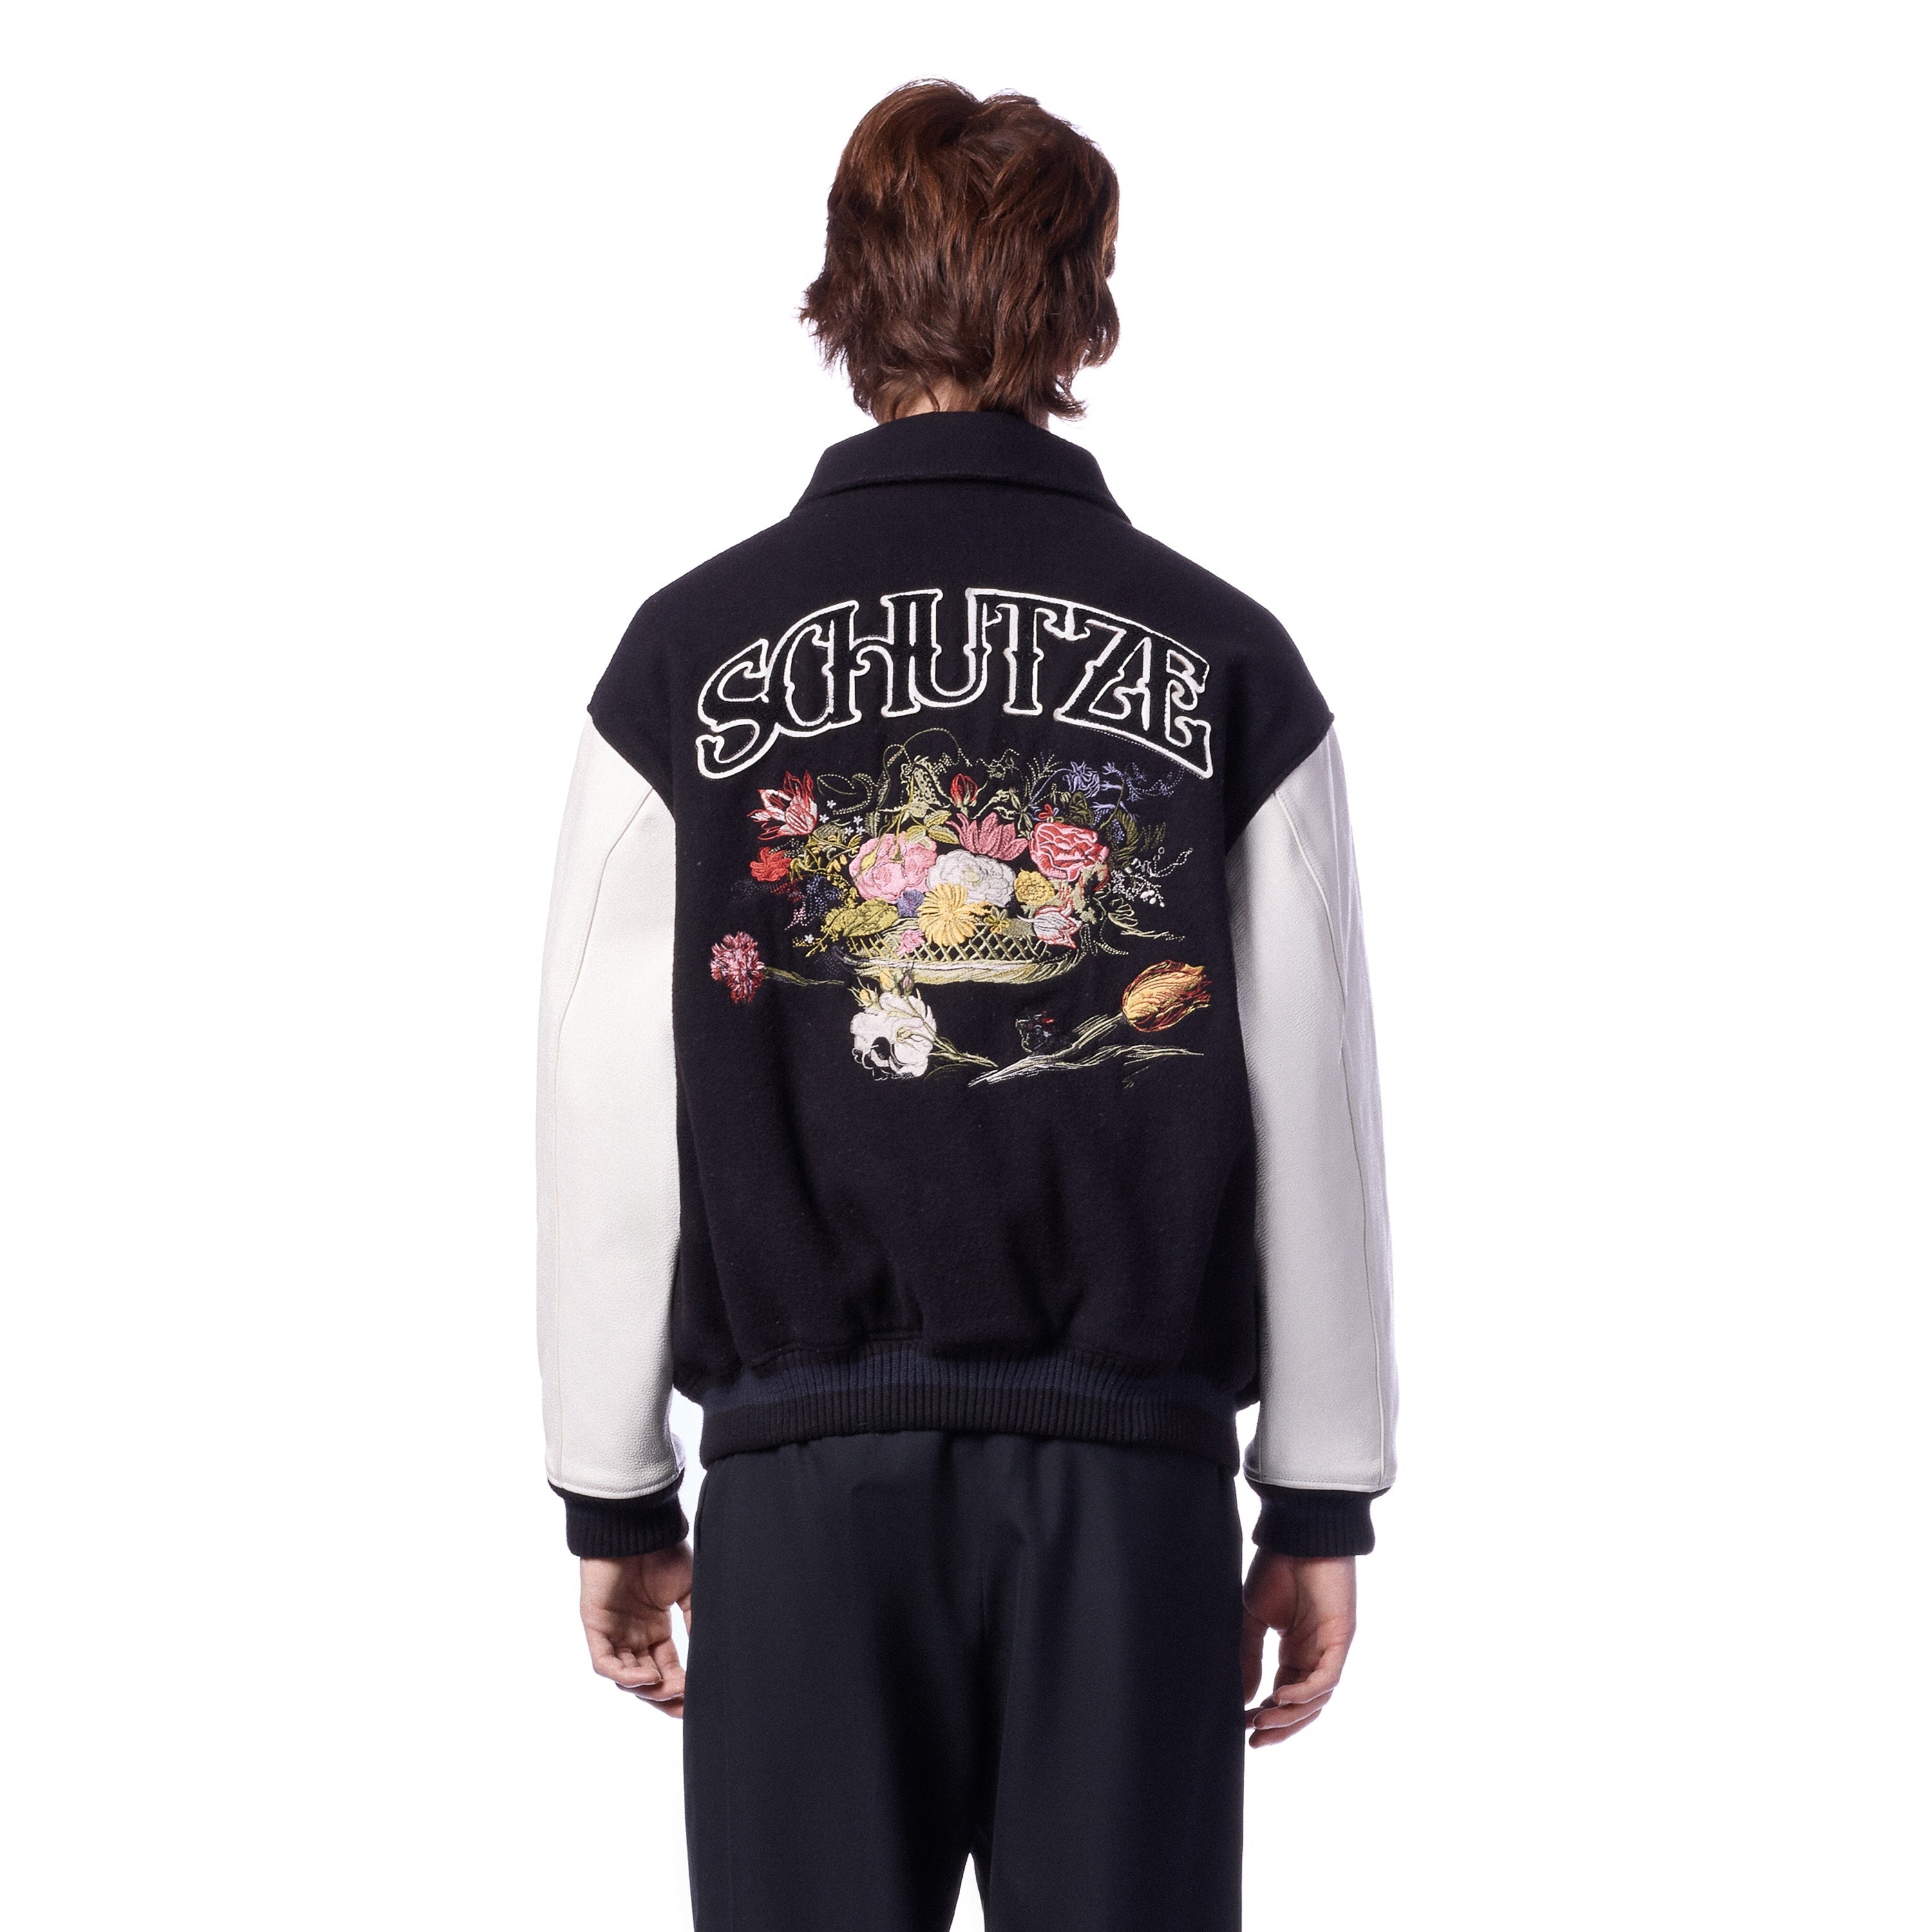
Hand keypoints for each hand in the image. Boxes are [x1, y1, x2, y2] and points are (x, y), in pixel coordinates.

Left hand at [580, 1544, 692, 1716]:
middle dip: (664, 1698)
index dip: (680, 1687)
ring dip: (647, 1689)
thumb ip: (695, 1619)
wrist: (635, 1527)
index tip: (698, 1698)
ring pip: (625, 1677)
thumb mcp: (688, 1588)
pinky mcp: (595, 1627)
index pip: (666, 1669)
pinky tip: (649, 1676)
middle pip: (645, 1681)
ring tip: (670, 1688)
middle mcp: (633, 1635)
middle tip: (683, 1708)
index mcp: (654, 1629)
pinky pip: (605, 1663)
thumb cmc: (661, 1551)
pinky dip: (625, 1675)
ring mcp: (613, 1633)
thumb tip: (709, 1652)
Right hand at [1240, 1551, 1355, 1747]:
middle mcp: (1315, 1654)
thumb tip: (1242, 1697)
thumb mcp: (1253, 1617)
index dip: (1267, 1715)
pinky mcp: (1341, 1639)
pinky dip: (1305, 1692)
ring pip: (1317, 1698)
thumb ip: (1249, 1656)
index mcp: (1296, 1650)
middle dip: (1281, 1727)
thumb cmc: (1277, 1568)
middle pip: (1304, 1706)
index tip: (1242, 1728)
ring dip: (1290, 1715)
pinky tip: (1280, 1698)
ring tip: (1261, 1722)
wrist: (1298, 1535)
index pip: (1285, 1695)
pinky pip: (1327, 1678)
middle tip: (1254, 1741)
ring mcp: (1330, 1648)